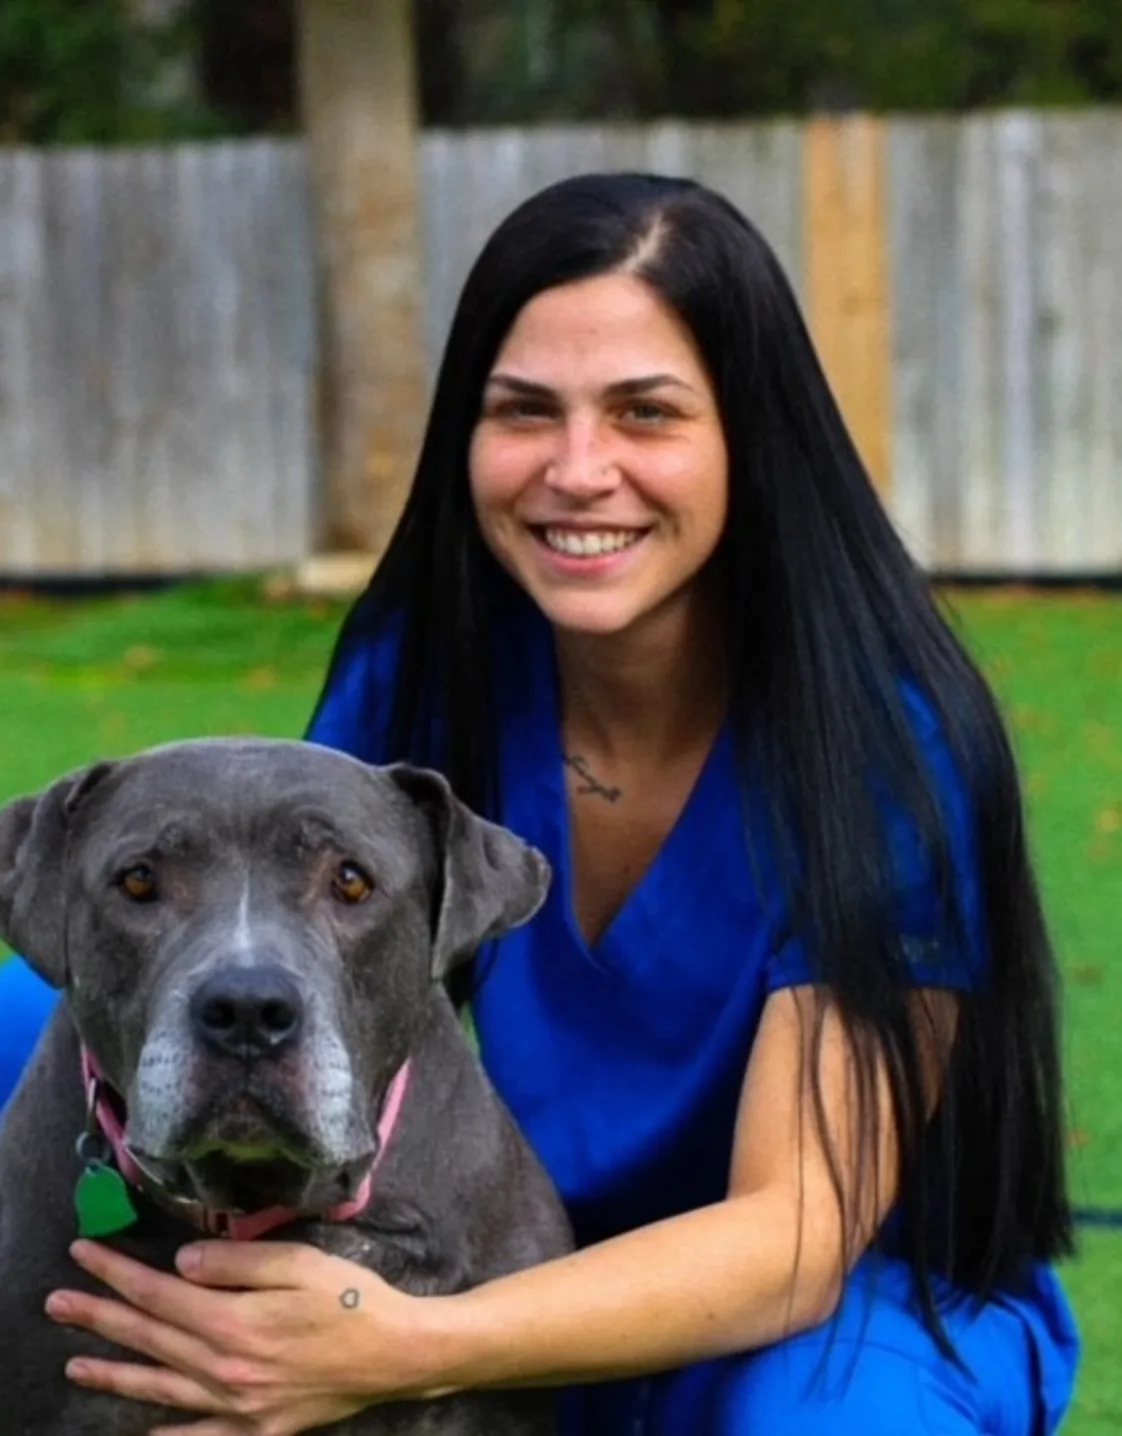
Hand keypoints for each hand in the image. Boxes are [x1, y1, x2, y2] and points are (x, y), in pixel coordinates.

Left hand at [45, 1238, 445, 1434]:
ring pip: (162, 1388)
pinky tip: (143, 1431)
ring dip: (115, 1373)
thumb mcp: (299, 1261)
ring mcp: (239, 1407)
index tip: (82, 1253)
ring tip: (75, 1363)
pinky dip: (169, 1433)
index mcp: (234, 1323)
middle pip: (151, 1338)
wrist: (398, 1354)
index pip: (158, 1293)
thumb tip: (180, 1264)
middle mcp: (226, 1370)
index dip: (116, 1273)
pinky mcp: (259, 1429)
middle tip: (56, 1304)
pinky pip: (201, 1435)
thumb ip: (235, 1262)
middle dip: (99, 1318)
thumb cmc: (352, 1298)